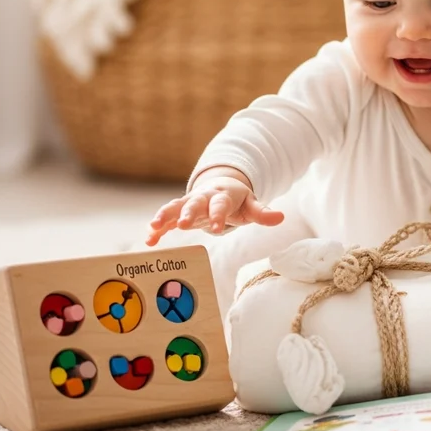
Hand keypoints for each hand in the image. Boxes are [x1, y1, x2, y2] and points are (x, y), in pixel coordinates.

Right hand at [144, 167, 283, 246]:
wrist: (220, 189)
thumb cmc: (237, 201)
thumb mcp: (251, 206)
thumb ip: (263, 212)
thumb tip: (281, 217)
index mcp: (222, 196)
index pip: (220, 205)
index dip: (219, 216)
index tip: (218, 229)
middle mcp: (203, 198)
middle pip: (194, 203)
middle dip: (187, 213)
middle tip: (183, 225)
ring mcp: (189, 204)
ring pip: (174, 208)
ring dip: (164, 216)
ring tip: (154, 228)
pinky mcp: (179, 213)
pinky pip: (166, 219)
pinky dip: (157, 228)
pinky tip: (149, 241)